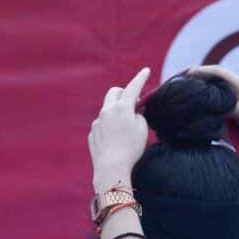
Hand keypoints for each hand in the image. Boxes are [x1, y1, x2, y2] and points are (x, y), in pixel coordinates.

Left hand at [89, 67, 151, 192]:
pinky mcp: (93, 133)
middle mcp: (107, 111)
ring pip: (107, 109)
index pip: (133, 88)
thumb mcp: (142, 129)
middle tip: (132, 102)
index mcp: (122, 108)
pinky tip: (115, 140)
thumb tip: (134, 110)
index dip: (140, 78)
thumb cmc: (131, 149)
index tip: (145, 70)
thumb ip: (139, 115)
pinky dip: (109, 126)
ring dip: (116, 112)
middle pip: (114, 92)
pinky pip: (102, 124)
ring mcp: (98, 122)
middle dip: (123, 93)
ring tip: (125, 128)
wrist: (111, 168)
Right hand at [188, 65, 238, 150]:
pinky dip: (215, 97)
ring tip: (193, 91)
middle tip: (186, 81)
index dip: (201, 71)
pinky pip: (225, 96)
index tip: (187, 73)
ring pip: (221, 86)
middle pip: (218, 76)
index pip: (218, 71)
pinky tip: (207, 103)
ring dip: (208, 87)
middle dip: (202, 77)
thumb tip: (207, 105)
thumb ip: (223, 107)